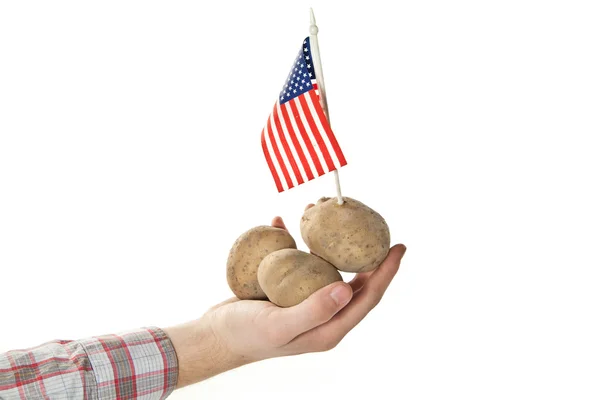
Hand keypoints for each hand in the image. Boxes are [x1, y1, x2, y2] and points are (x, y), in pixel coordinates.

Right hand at [165, 210, 405, 387]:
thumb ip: (313, 311)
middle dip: (364, 251)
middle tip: (371, 224)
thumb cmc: (245, 335)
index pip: (368, 297)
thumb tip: (346, 289)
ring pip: (327, 266)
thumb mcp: (278, 326)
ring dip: (327, 240)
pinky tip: (284, 223)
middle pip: (355, 279)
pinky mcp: (288, 288)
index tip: (399, 246)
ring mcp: (306, 299)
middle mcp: (323, 313)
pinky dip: (293, 241)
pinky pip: (298, 261)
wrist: (215, 336)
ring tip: (321, 213)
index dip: (387, 272)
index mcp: (329, 327)